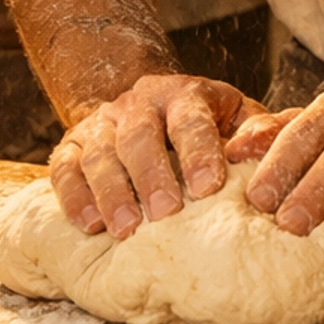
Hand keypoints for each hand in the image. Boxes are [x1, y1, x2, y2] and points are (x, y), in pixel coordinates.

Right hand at [50, 74, 268, 237]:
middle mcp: (138, 104)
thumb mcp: (238, 117)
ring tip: (126, 229)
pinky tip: (89, 225)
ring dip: (112, 193)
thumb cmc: (207, 124)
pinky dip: (74, 197)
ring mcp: (102, 123)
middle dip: (152, 176)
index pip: (190, 118)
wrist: (151, 105)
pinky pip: (65, 169)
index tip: (208, 186)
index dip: (198, 151)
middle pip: (139, 136)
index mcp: (183, 94)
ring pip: (100, 153)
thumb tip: (258, 148)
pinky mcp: (72, 145)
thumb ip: (258, 130)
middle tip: (166, 213)